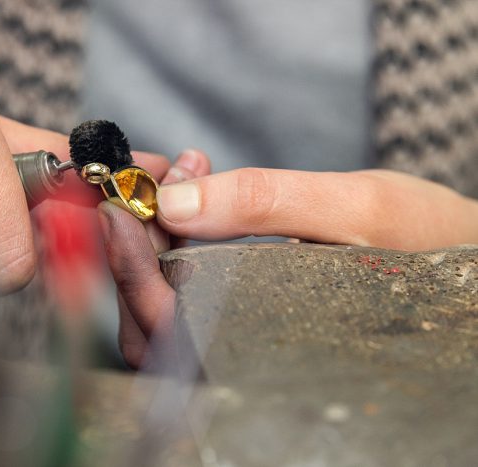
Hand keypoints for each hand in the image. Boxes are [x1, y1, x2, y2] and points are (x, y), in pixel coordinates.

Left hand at [101, 163, 477, 368]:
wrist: (466, 260)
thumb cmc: (431, 244)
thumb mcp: (360, 208)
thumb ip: (266, 203)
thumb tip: (175, 198)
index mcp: (270, 349)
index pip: (172, 329)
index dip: (135, 271)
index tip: (120, 210)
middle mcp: (248, 354)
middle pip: (152, 323)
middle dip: (139, 246)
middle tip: (152, 180)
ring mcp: (242, 336)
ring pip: (163, 309)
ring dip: (157, 238)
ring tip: (187, 173)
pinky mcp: (246, 312)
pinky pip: (188, 289)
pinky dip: (179, 238)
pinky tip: (197, 192)